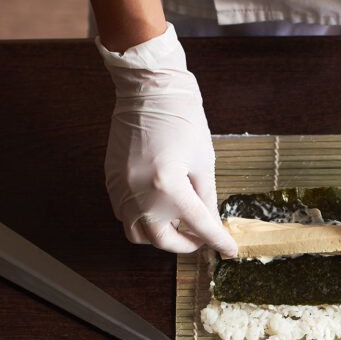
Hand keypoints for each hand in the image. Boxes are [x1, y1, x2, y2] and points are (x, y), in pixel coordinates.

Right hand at [98, 24, 236, 256]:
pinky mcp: (111, 182)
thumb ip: (207, 198)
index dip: (217, 240)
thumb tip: (212, 223)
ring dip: (160, 237)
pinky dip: (142, 221)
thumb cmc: (181, 118)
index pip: (199, 225)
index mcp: (169, 187)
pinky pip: (124, 216)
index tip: (229, 249)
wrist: (148, 90)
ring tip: (178, 225)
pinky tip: (158, 210)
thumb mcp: (203, 161)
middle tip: (200, 238)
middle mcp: (140, 195)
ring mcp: (122, 190)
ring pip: (139, 235)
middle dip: (186, 244)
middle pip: (163, 240)